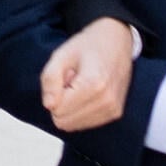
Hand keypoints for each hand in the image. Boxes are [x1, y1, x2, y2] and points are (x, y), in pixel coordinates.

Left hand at [38, 15, 137, 136]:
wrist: (117, 40)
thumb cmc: (88, 45)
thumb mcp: (62, 54)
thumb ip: (50, 78)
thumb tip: (49, 105)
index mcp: (93, 84)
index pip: (57, 110)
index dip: (55, 92)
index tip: (66, 76)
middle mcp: (106, 101)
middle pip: (64, 121)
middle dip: (62, 102)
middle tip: (72, 81)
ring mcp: (113, 109)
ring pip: (74, 125)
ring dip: (71, 107)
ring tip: (81, 85)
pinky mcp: (115, 113)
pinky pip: (85, 124)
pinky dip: (81, 110)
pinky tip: (89, 92)